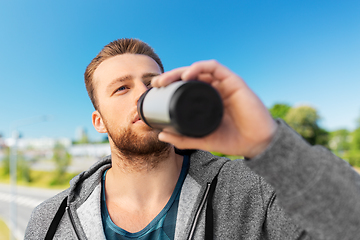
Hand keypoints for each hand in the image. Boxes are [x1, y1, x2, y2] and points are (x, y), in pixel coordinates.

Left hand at [151, 60, 276, 157]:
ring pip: (200, 69)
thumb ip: (183, 138)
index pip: (186, 87)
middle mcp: (214, 90)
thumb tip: (161, 135)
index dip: (170, 86)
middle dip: (171, 76)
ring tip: (167, 79)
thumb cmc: (233, 140)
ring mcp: (224, 85)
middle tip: (156, 83)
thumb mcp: (202, 140)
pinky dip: (199, 68)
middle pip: (190, 76)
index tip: (155, 91)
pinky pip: (215, 68)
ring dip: (181, 71)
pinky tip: (187, 75)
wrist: (257, 144)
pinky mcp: (234, 81)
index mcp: (207, 101)